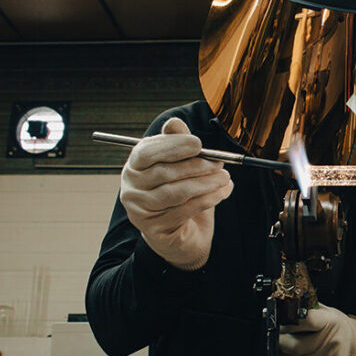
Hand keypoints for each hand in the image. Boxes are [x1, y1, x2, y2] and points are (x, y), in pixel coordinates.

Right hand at [119, 117, 233, 270]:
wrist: (186, 232)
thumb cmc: (183, 192)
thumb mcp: (182, 165)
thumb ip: (178, 144)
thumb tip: (175, 123)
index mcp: (135, 166)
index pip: (147, 153)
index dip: (173, 146)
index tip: (198, 144)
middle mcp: (131, 188)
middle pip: (163, 173)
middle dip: (196, 166)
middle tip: (220, 163)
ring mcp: (140, 211)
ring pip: (174, 193)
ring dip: (205, 183)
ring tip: (224, 178)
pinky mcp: (154, 230)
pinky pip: (183, 211)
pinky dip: (206, 200)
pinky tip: (221, 193)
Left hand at [279, 305, 355, 355]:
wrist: (351, 339)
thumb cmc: (330, 324)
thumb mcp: (319, 311)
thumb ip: (299, 311)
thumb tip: (271, 313)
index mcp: (330, 320)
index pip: (307, 321)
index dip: (288, 324)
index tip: (280, 325)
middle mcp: (334, 340)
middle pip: (298, 347)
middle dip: (282, 344)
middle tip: (278, 340)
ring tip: (286, 350)